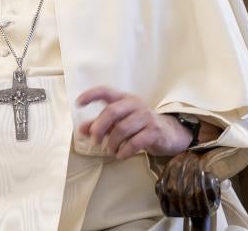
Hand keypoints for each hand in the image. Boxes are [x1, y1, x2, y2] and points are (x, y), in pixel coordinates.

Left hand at [76, 86, 191, 157]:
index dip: (91, 95)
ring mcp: (146, 116)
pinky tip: (120, 155)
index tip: (78, 103)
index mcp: (124, 98)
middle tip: (94, 141)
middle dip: (99, 127)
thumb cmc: (139, 125)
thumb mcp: (119, 122)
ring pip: (122, 129)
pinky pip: (135, 142)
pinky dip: (124, 151)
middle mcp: (135, 104)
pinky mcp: (154, 131)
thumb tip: (81, 129)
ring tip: (110, 150)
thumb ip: (100, 124)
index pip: (105, 91)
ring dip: (112, 143)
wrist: (169, 133)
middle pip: (112, 112)